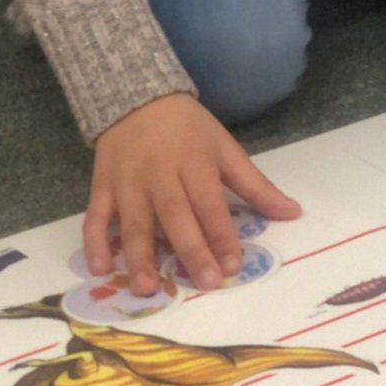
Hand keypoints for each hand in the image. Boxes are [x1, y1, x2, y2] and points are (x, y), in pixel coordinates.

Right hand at [87, 93, 302, 295]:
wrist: (135, 98)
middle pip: (175, 217)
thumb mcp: (225, 149)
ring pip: (132, 223)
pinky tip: (100, 269)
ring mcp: (127, 184)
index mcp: (194, 164)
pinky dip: (94, 243)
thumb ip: (255, 185)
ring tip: (146, 288)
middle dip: (190, 251)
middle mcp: (159, 176)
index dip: (222, 236)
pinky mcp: (100, 188)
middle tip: (203, 284)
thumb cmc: (188, 129)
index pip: (210, 204)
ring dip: (138, 256)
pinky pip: (94, 218)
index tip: (232, 266)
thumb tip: (292, 213)